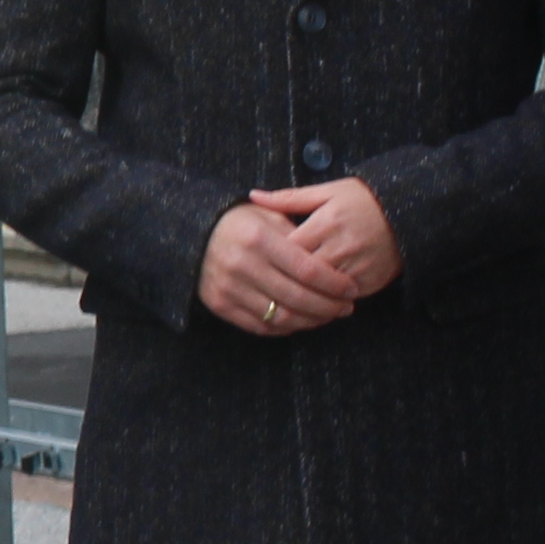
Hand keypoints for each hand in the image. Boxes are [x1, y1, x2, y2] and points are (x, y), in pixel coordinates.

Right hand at [198, 200, 346, 335]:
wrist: (193, 235)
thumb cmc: (239, 222)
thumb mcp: (267, 215)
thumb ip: (298, 234)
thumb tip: (332, 261)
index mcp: (258, 238)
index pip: (307, 269)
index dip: (334, 283)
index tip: (351, 289)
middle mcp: (242, 264)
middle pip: (297, 297)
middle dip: (328, 306)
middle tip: (346, 308)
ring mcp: (229, 288)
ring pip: (280, 316)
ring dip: (310, 321)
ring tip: (327, 316)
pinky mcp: (220, 305)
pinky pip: (261, 326)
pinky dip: (286, 328)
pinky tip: (301, 321)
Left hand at [273, 173, 401, 306]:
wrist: (407, 214)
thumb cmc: (361, 200)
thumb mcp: (327, 192)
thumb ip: (289, 198)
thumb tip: (253, 196)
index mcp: (326, 222)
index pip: (289, 248)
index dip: (272, 257)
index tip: (261, 260)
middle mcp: (341, 246)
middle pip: (301, 273)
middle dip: (284, 280)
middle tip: (266, 284)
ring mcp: (355, 267)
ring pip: (319, 291)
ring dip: (302, 296)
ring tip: (284, 297)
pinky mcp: (368, 282)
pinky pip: (339, 300)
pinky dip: (324, 303)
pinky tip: (310, 303)